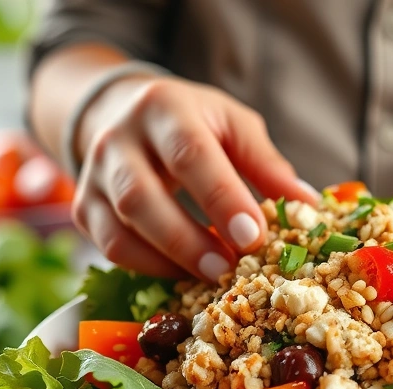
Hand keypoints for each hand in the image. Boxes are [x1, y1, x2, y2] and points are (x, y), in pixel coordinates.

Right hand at [72, 76, 317, 280]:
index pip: (190, 154)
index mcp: (163, 108)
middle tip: (230, 269)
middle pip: (142, 196)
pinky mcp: (84, 209)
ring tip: (213, 277)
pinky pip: (111, 248)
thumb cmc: (192, 123)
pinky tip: (185, 273)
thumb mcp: (233, 126)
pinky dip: (150, 267)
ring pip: (121, 228)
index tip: (254, 235)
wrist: (122, 113)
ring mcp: (92, 176)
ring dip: (170, 259)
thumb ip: (266, 165)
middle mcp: (117, 139)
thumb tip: (307, 209)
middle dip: (189, 239)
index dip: (222, 199)